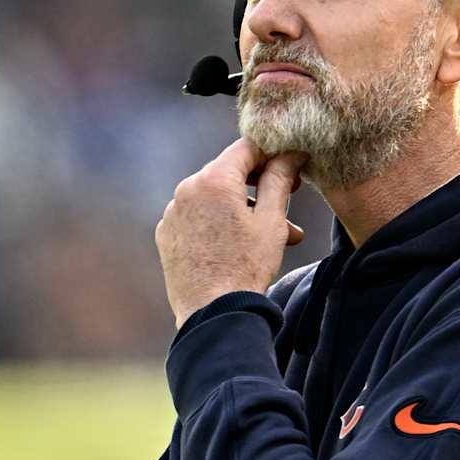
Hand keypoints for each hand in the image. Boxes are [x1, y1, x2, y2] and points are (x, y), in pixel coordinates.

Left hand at [155, 139, 305, 326]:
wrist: (211, 313)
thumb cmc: (246, 266)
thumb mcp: (272, 220)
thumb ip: (280, 179)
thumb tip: (290, 153)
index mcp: (213, 179)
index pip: (247, 147)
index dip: (274, 153)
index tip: (293, 167)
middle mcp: (186, 189)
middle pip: (229, 172)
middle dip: (261, 184)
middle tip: (289, 197)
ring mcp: (172, 212)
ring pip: (214, 198)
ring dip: (244, 209)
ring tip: (276, 234)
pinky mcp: (167, 234)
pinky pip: (197, 217)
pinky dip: (218, 223)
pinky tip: (239, 245)